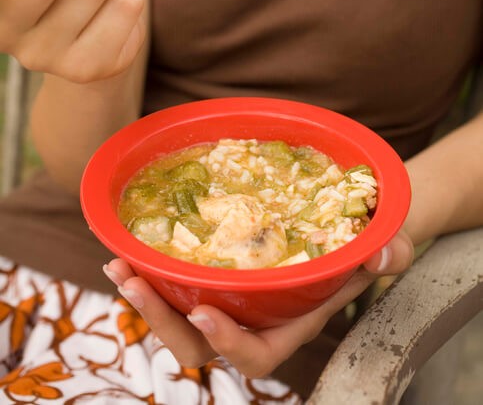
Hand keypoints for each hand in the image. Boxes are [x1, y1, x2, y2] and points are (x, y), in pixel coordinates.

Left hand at [103, 230, 412, 377]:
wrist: (342, 228)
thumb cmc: (362, 244)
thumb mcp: (384, 246)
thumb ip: (388, 254)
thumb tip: (383, 252)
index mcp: (290, 325)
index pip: (256, 356)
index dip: (228, 342)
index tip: (204, 311)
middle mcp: (253, 319)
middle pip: (199, 344)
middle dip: (162, 321)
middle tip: (135, 281)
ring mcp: (230, 297)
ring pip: (178, 317)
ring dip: (145, 295)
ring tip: (118, 263)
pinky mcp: (215, 271)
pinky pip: (176, 283)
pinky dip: (151, 269)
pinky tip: (130, 243)